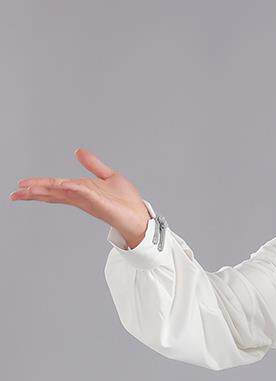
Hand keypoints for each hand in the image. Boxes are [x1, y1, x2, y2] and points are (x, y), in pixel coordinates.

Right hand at [10, 148, 151, 248]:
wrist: (141, 216)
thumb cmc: (126, 201)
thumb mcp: (108, 177)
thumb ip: (93, 165)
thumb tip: (78, 151)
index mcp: (81, 190)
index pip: (56, 187)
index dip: (38, 186)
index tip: (21, 186)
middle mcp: (82, 197)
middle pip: (54, 193)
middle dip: (34, 193)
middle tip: (15, 193)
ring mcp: (91, 202)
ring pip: (65, 195)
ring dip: (47, 191)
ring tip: (29, 190)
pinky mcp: (102, 205)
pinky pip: (86, 195)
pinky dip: (75, 189)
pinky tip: (65, 185)